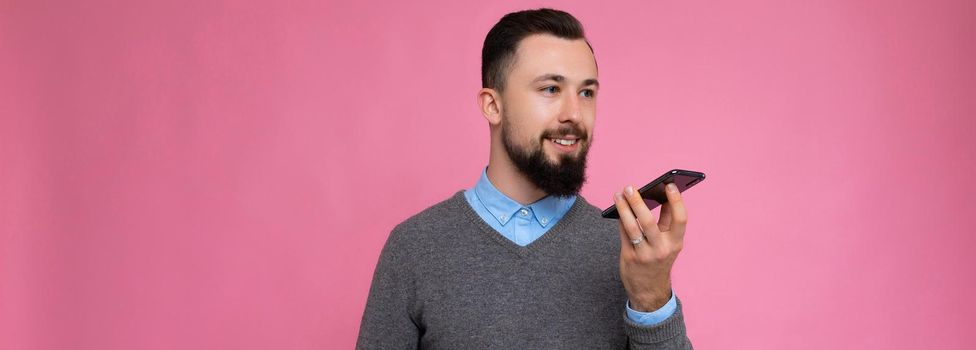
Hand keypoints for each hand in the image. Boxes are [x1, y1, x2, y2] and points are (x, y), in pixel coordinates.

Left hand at [613, 183, 686, 311]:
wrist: (649, 290)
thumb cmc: (659, 259)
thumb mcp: (669, 242)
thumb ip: (666, 221)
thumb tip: (662, 194)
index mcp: (676, 243)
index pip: (680, 219)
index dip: (676, 201)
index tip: (669, 184)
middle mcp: (661, 249)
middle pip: (649, 222)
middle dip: (638, 202)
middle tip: (630, 187)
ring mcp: (645, 254)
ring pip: (632, 227)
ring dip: (624, 208)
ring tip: (618, 195)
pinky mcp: (630, 257)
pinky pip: (624, 234)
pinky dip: (621, 219)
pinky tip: (618, 209)